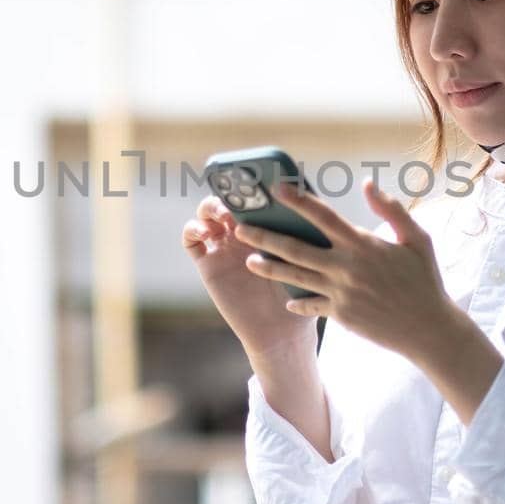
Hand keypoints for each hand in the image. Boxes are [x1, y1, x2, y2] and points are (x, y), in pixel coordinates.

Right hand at [182, 194, 316, 359]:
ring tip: (221, 212)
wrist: (282, 331)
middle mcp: (243, 232)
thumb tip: (313, 199)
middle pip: (228, 198)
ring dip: (210, 206)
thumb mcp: (307, 257)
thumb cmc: (300, 293)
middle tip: (238, 190)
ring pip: (206, 214)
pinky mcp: (207, 263)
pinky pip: (191, 240)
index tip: (258, 172)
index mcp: (266, 225)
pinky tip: (204, 232)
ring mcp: (223, 246)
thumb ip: (304, 230)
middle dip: (230, 188)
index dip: (253, 180)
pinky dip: (192, 229)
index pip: (254, 194)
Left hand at [233, 178, 470, 363]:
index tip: (278, 189)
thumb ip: (391, 209)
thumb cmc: (425, 280)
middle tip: (240, 228)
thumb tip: (368, 183)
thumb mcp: (416, 239)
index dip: (299, 201)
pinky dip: (298, 302)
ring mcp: (340, 293)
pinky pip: (311, 306)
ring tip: (249, 261)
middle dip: (265, 237)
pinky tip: (286, 299)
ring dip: (269, 268)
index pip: (323, 216)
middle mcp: (346, 267)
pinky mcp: (340, 315)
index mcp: (362, 244)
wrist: (429, 329)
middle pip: (296, 248)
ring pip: (295, 277)